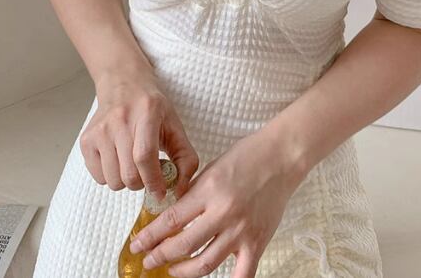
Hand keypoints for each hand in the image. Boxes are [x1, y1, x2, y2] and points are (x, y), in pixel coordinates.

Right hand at [80, 67, 198, 199]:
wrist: (124, 86)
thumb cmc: (153, 109)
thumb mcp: (176, 126)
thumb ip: (186, 158)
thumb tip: (181, 191)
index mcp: (147, 113)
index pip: (145, 156)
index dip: (154, 181)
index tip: (161, 192)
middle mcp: (119, 120)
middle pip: (129, 174)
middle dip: (143, 183)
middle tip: (148, 173)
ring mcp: (100, 130)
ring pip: (112, 180)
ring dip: (126, 181)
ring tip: (132, 163)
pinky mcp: (86, 140)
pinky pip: (98, 177)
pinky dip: (111, 176)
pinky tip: (118, 159)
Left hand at [128, 129, 307, 277]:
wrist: (282, 156)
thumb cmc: (249, 155)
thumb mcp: (212, 168)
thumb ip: (194, 193)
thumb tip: (174, 214)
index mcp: (209, 190)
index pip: (171, 220)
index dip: (150, 236)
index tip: (138, 244)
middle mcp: (223, 213)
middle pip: (183, 245)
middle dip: (160, 255)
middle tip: (150, 259)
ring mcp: (242, 230)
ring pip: (205, 264)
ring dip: (183, 271)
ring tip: (172, 271)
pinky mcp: (258, 241)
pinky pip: (241, 274)